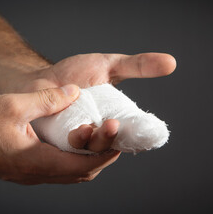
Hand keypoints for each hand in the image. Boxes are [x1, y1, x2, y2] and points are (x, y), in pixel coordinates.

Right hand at [0, 85, 119, 183]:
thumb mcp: (13, 105)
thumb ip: (47, 99)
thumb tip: (74, 92)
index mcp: (36, 161)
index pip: (83, 165)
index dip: (105, 152)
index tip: (117, 136)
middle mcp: (36, 174)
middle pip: (81, 174)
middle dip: (102, 156)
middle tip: (113, 135)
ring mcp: (30, 175)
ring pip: (71, 174)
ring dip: (89, 158)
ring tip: (100, 137)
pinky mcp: (26, 171)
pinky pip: (58, 170)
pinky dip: (73, 159)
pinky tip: (75, 141)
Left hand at [2, 53, 175, 152]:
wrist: (40, 77)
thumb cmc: (75, 73)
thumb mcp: (110, 65)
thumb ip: (138, 65)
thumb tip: (172, 63)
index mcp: (115, 121)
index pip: (134, 134)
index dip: (141, 134)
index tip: (147, 129)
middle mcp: (100, 135)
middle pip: (112, 144)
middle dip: (110, 137)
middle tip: (112, 124)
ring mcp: (80, 142)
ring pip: (90, 150)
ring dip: (91, 141)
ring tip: (86, 129)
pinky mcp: (59, 145)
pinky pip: (68, 150)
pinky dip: (73, 143)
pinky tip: (73, 132)